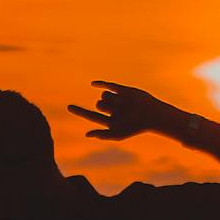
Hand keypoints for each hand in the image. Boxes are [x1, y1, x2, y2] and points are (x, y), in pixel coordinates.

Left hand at [67, 81, 192, 142]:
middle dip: (104, 106)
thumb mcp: (118, 134)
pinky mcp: (122, 90)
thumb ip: (103, 135)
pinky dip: (101, 84)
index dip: (80, 111)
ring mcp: (117, 99)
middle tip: (115, 110)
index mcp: (110, 121)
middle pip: (99, 105)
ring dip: (111, 100)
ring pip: (104, 96)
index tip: (69, 106)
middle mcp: (112, 110)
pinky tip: (93, 84)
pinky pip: (108, 86)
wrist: (151, 114)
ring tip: (122, 104)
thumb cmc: (135, 127)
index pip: (91, 116)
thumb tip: (87, 135)